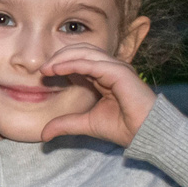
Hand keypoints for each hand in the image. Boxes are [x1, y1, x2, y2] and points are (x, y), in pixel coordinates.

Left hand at [36, 47, 156, 146]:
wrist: (146, 135)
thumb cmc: (124, 128)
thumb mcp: (86, 124)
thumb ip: (66, 124)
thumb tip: (44, 133)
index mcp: (104, 76)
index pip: (79, 60)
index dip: (60, 64)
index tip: (42, 74)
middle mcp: (110, 68)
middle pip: (80, 51)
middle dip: (59, 57)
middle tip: (41, 69)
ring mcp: (116, 68)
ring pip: (85, 53)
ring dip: (63, 58)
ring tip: (46, 68)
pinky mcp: (119, 72)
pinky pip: (92, 63)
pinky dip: (72, 64)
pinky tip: (57, 69)